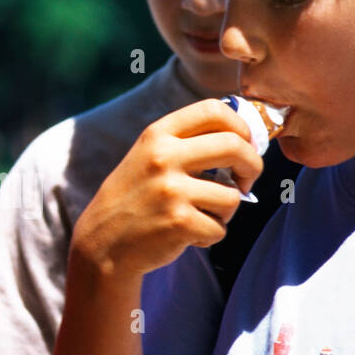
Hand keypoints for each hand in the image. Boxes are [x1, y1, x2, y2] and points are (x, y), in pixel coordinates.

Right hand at [70, 98, 262, 279]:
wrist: (103, 243)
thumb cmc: (135, 199)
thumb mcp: (148, 157)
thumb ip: (186, 142)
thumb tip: (244, 137)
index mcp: (157, 135)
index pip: (213, 110)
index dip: (240, 125)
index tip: (244, 143)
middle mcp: (163, 158)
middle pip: (234, 146)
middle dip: (252, 165)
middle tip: (247, 180)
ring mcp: (171, 191)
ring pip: (232, 196)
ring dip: (225, 211)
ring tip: (199, 216)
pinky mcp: (179, 223)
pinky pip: (219, 228)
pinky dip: (209, 236)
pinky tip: (186, 235)